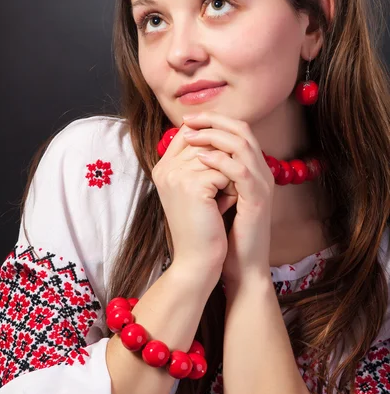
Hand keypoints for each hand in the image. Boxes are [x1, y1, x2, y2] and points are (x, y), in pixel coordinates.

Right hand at [152, 122, 231, 280]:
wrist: (198, 261)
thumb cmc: (203, 225)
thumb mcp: (197, 188)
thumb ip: (200, 161)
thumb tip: (222, 132)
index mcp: (163, 167)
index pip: (189, 132)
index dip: (212, 142)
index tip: (220, 168)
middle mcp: (165, 168)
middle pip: (205, 141)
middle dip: (223, 162)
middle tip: (222, 190)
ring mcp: (176, 175)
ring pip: (217, 155)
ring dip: (229, 175)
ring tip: (224, 197)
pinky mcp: (192, 186)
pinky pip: (224, 171)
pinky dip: (230, 189)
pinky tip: (223, 207)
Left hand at [182, 111, 274, 284]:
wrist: (241, 266)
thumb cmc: (225, 232)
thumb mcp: (215, 195)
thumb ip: (209, 172)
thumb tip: (187, 151)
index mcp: (252, 168)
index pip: (237, 130)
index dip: (213, 120)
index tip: (187, 120)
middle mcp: (261, 171)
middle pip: (242, 130)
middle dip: (214, 120)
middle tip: (189, 120)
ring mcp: (261, 184)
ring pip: (243, 144)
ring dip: (214, 136)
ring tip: (190, 137)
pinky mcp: (257, 200)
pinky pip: (240, 170)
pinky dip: (219, 160)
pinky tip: (200, 159)